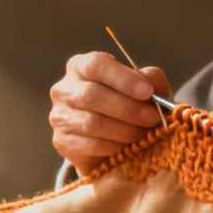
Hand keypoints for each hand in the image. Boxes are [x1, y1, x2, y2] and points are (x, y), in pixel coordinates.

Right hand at [50, 52, 172, 174]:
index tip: (147, 91)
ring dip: (124, 130)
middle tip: (152, 118)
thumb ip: (150, 79)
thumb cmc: (130, 107)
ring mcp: (60, 116)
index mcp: (81, 67)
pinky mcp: (62, 141)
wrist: (112, 145)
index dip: (122, 78)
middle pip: (92, 94)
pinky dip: (114, 147)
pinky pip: (90, 145)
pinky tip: (127, 147)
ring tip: (144, 134)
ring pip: (92, 122)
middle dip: (128, 108)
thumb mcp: (144, 88)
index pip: (96, 65)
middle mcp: (64, 89)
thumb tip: (149, 83)